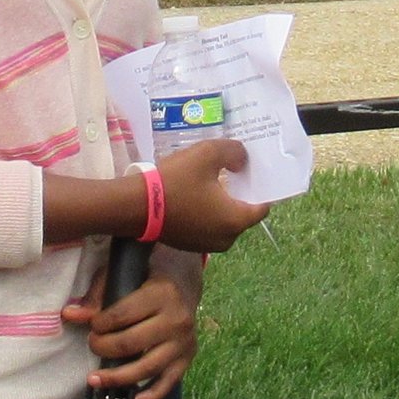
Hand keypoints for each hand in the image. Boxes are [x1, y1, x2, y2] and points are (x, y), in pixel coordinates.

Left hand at [63, 259, 199, 398]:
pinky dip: (151, 396)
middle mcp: (176, 320)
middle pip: (131, 343)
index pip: (122, 315)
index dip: (100, 324)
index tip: (92, 326)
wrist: (185, 284)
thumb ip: (96, 296)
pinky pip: (168, 383)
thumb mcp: (122, 277)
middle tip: (93, 345)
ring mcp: (184, 342)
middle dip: (104, 348)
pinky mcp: (187, 359)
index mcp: (161, 294)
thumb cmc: (146, 279)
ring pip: (147, 368)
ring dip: (117, 377)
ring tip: (94, 379)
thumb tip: (68, 315)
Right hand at [155, 139, 268, 254]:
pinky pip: (208, 226)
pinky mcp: (190, 245)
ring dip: (222, 202)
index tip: (254, 171)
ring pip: (224, 220)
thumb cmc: (175, 182)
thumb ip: (233, 152)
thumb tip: (242, 160)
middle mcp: (226, 239)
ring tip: (212, 179)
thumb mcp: (206, 154)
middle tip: (233, 170)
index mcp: (236, 221)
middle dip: (241, 193)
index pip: (263, 206)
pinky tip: (195, 193)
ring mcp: (207, 246)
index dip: (261, 187)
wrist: (134, 206)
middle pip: (243, 213)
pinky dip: (207, 212)